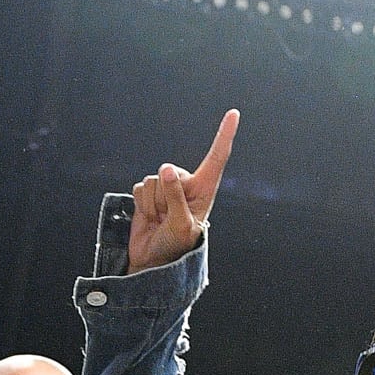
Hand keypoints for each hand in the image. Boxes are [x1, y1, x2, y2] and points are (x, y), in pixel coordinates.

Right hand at [127, 112, 237, 271]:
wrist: (152, 261)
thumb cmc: (175, 247)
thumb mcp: (182, 225)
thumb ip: (176, 197)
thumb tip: (166, 169)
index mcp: (205, 190)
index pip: (217, 158)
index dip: (225, 135)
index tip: (234, 113)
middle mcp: (187, 185)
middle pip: (170, 172)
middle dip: (164, 196)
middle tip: (168, 219)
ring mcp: (167, 188)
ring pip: (153, 179)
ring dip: (153, 203)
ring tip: (160, 221)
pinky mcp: (148, 193)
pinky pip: (139, 187)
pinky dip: (141, 204)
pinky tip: (149, 218)